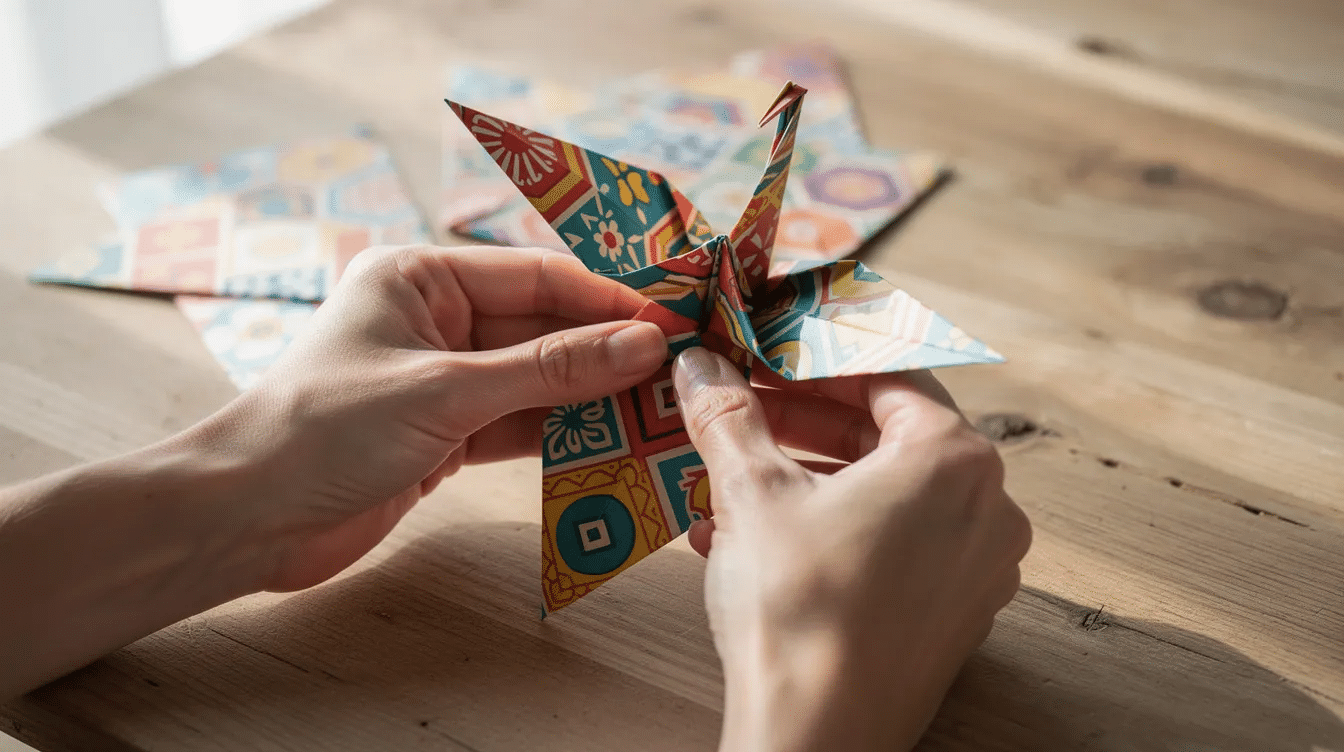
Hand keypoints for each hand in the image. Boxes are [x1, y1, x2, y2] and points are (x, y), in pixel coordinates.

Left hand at [196, 245, 668, 591]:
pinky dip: (561, 434)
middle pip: (542, 327)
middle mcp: (434, 319)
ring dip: (592, 397)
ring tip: (660, 411)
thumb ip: (550, 369)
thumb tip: (644, 344)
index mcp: (420, 277)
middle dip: (606, 352)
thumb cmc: (326, 432)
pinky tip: (613, 442)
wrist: (247, 519)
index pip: (536, 276)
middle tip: (678, 374)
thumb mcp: (446, 392)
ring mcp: (441, 379)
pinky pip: (518, 423)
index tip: (671, 322)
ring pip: (536, 379)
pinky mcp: (443, 434)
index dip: (606, 299)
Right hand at [670, 348, 1030, 751]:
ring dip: (808, 479)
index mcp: (953, 459)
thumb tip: (699, 364)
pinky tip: (757, 542)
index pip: (885, 375)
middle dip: (803, 423)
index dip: (813, 361)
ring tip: (731, 482)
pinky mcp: (954, 616)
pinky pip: (894, 546)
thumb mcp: (751, 491)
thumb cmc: (798, 610)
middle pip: (887, 435)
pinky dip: (833, 530)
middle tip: (741, 411)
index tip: (764, 358)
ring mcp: (977, 568)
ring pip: (886, 494)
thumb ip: (728, 414)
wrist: (816, 737)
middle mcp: (986, 509)